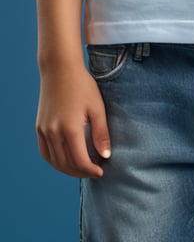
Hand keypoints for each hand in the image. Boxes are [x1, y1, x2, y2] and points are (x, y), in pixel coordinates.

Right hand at [37, 61, 110, 177]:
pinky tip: (65, 161)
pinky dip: (55, 161)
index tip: (101, 171)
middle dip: (81, 172)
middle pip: (66, 164)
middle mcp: (53, 133)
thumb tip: (105, 155)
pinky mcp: (39, 127)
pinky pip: (45, 152)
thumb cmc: (82, 86)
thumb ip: (101, 133)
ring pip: (54, 161)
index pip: (80, 160)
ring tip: (82, 168)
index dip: (91, 170)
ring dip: (68, 169)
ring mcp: (44, 131)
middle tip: (94, 172)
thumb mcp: (97, 107)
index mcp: (70, 129)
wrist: (60, 69)